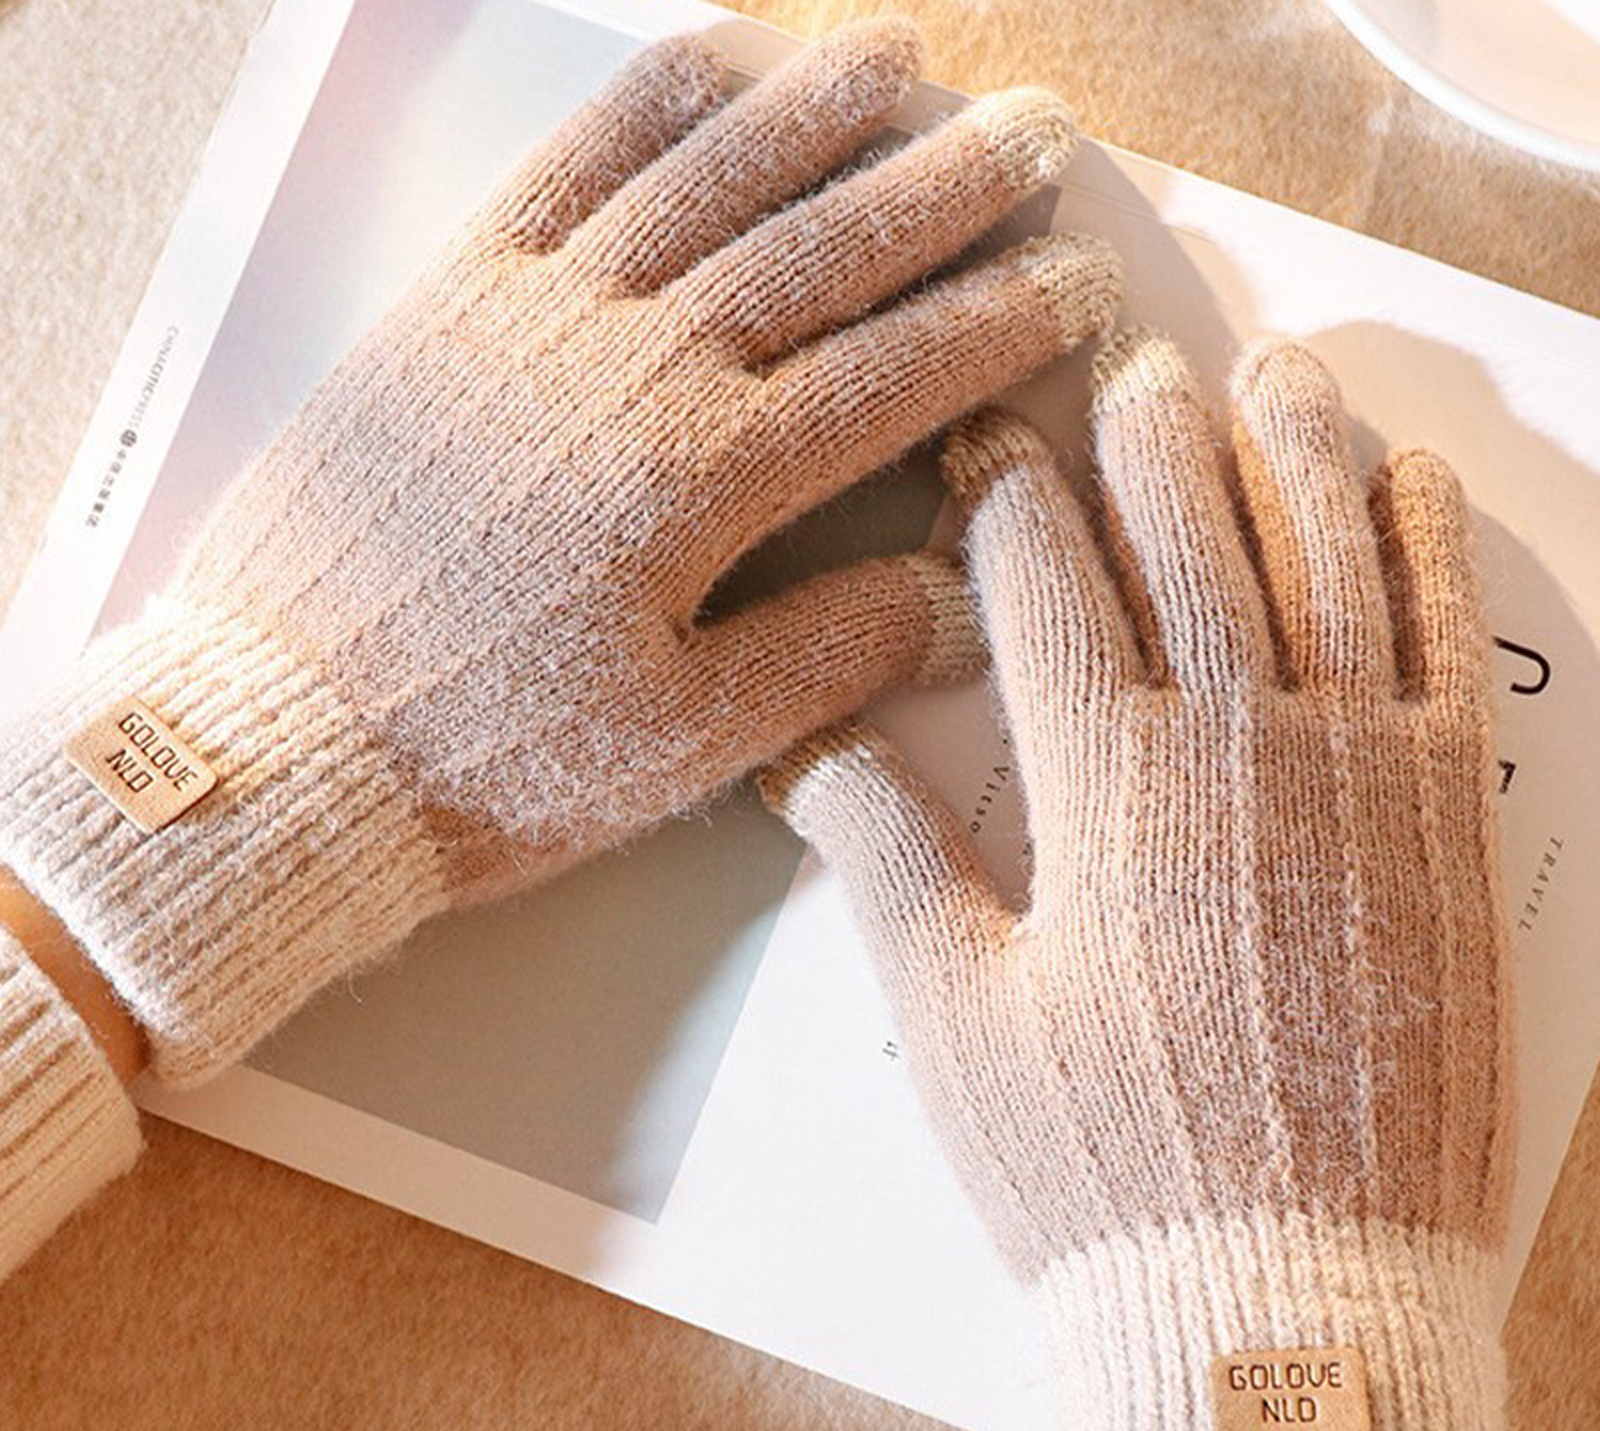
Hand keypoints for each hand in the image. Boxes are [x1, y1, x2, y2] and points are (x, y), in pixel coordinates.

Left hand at [0, 20, 1119, 1084]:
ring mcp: (535, 315)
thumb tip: (953, 598)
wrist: (281, 738)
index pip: (892, 374)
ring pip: (704, 178)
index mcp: (702, 482)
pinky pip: (569, 167)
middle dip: (945, 185)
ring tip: (904, 56)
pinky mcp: (451, 298)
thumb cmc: (486, 755)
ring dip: (816, 110)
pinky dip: (651, 103)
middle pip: (821, 249)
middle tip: (1038, 130)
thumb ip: (827, 657)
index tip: (1078, 281)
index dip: (998, 323)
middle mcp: (631, 367)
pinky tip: (715, 61)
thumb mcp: (679, 745)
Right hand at [764, 333, 1510, 1430]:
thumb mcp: (959, 1025)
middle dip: (1149, 434)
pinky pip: (1445, 652)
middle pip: (1188, 541)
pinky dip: (1426, 553)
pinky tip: (1408, 481)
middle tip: (1129, 354)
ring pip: (1325, 564)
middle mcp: (1238, 755)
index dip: (1008, 495)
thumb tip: (806, 752)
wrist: (1288, 1302)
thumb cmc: (1102, 1173)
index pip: (1044, 589)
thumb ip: (890, 864)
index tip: (989, 436)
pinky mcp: (1447, 828)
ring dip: (1291, 451)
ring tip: (1269, 366)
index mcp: (1105, 793)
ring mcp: (1360, 781)